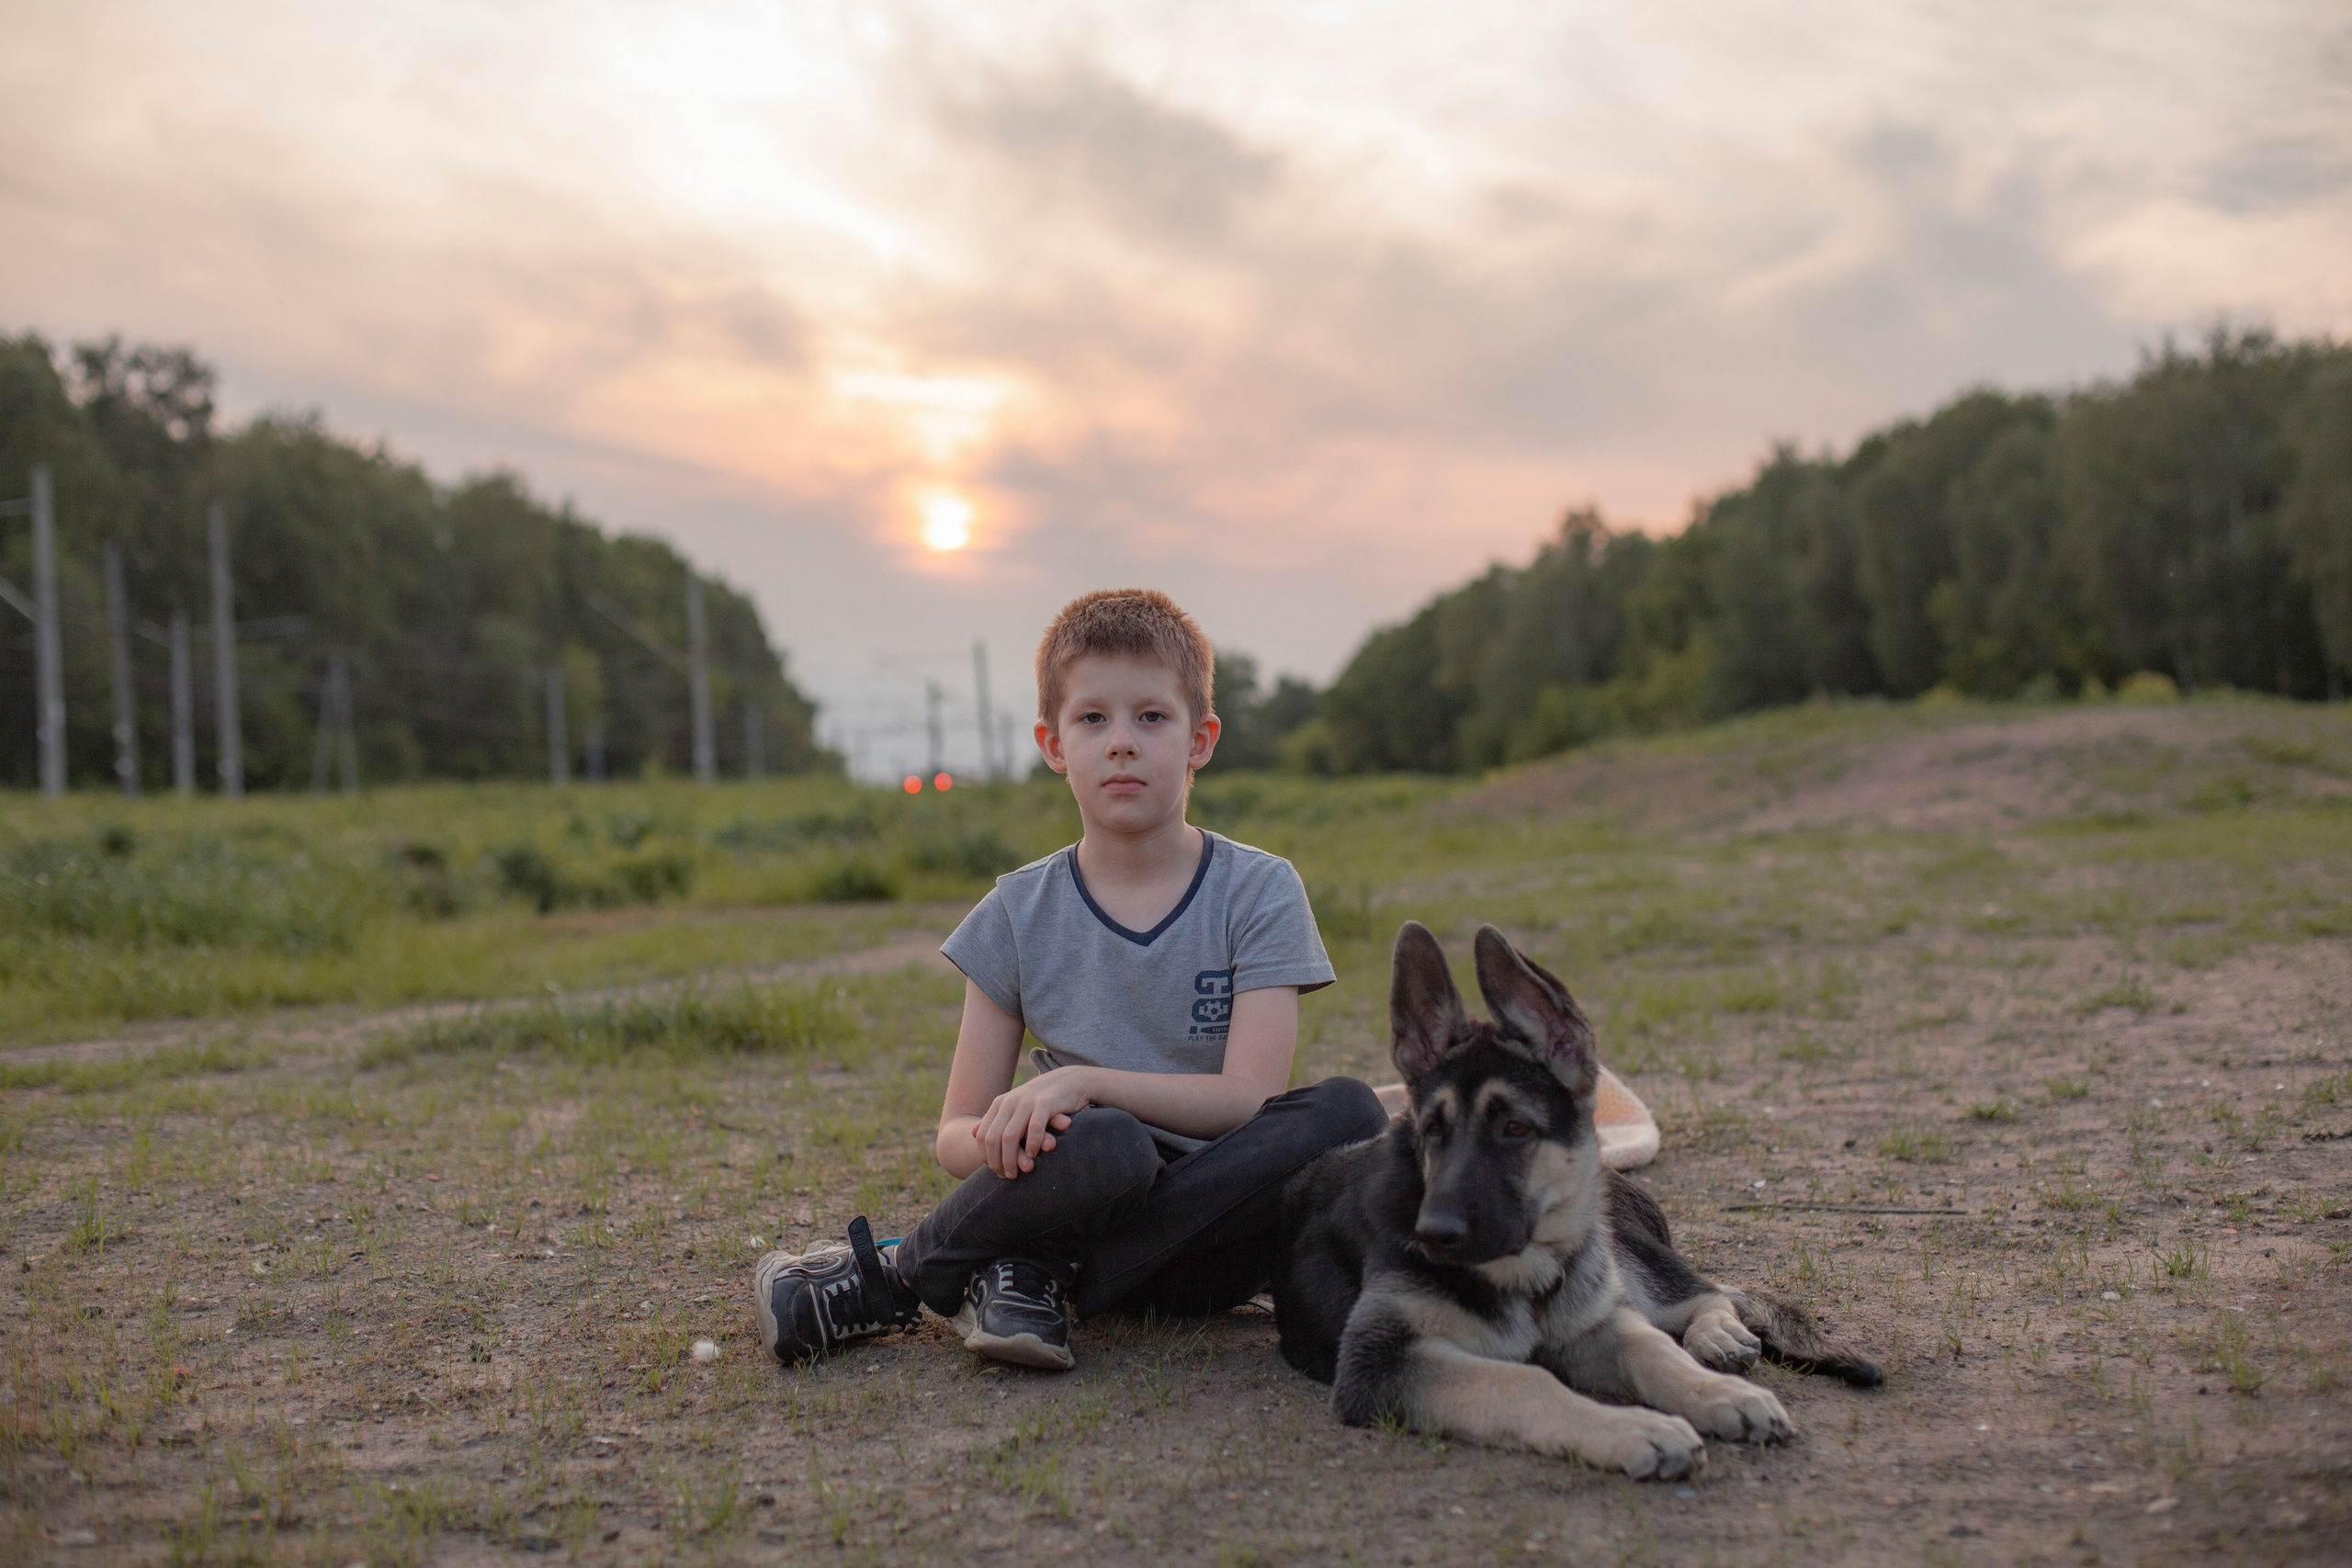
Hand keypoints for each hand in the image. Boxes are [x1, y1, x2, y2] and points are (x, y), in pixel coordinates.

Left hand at [972, 1069, 1093, 1178]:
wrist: (1070, 1081)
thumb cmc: (1041, 1100)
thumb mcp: (1015, 1107)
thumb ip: (995, 1119)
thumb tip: (972, 1133)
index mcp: (999, 1104)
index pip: (982, 1135)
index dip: (987, 1157)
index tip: (997, 1172)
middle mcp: (1009, 1102)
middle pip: (993, 1138)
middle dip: (997, 1161)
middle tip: (1007, 1176)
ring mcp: (1026, 1102)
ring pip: (1010, 1136)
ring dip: (1011, 1158)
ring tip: (1017, 1172)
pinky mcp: (1045, 1103)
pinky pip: (1034, 1128)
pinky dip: (1032, 1144)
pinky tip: (1034, 1155)